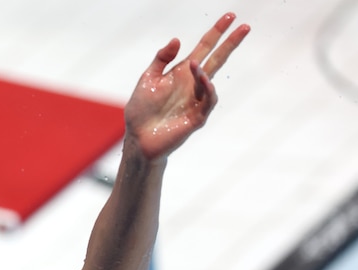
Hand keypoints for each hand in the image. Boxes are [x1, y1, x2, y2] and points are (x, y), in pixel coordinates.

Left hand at [124, 13, 250, 161]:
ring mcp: (197, 100)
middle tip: (245, 26)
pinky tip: (203, 80)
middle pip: (216, 59)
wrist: (138, 137)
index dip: (216, 33)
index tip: (230, 17)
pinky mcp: (197, 117)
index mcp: (182, 72)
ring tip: (195, 65)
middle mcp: (193, 84)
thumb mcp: (148, 79)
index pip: (204, 48)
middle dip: (230, 43)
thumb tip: (177, 39)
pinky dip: (208, 89)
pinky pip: (208, 100)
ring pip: (210, 79)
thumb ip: (162, 59)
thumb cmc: (141, 110)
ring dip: (205, 70)